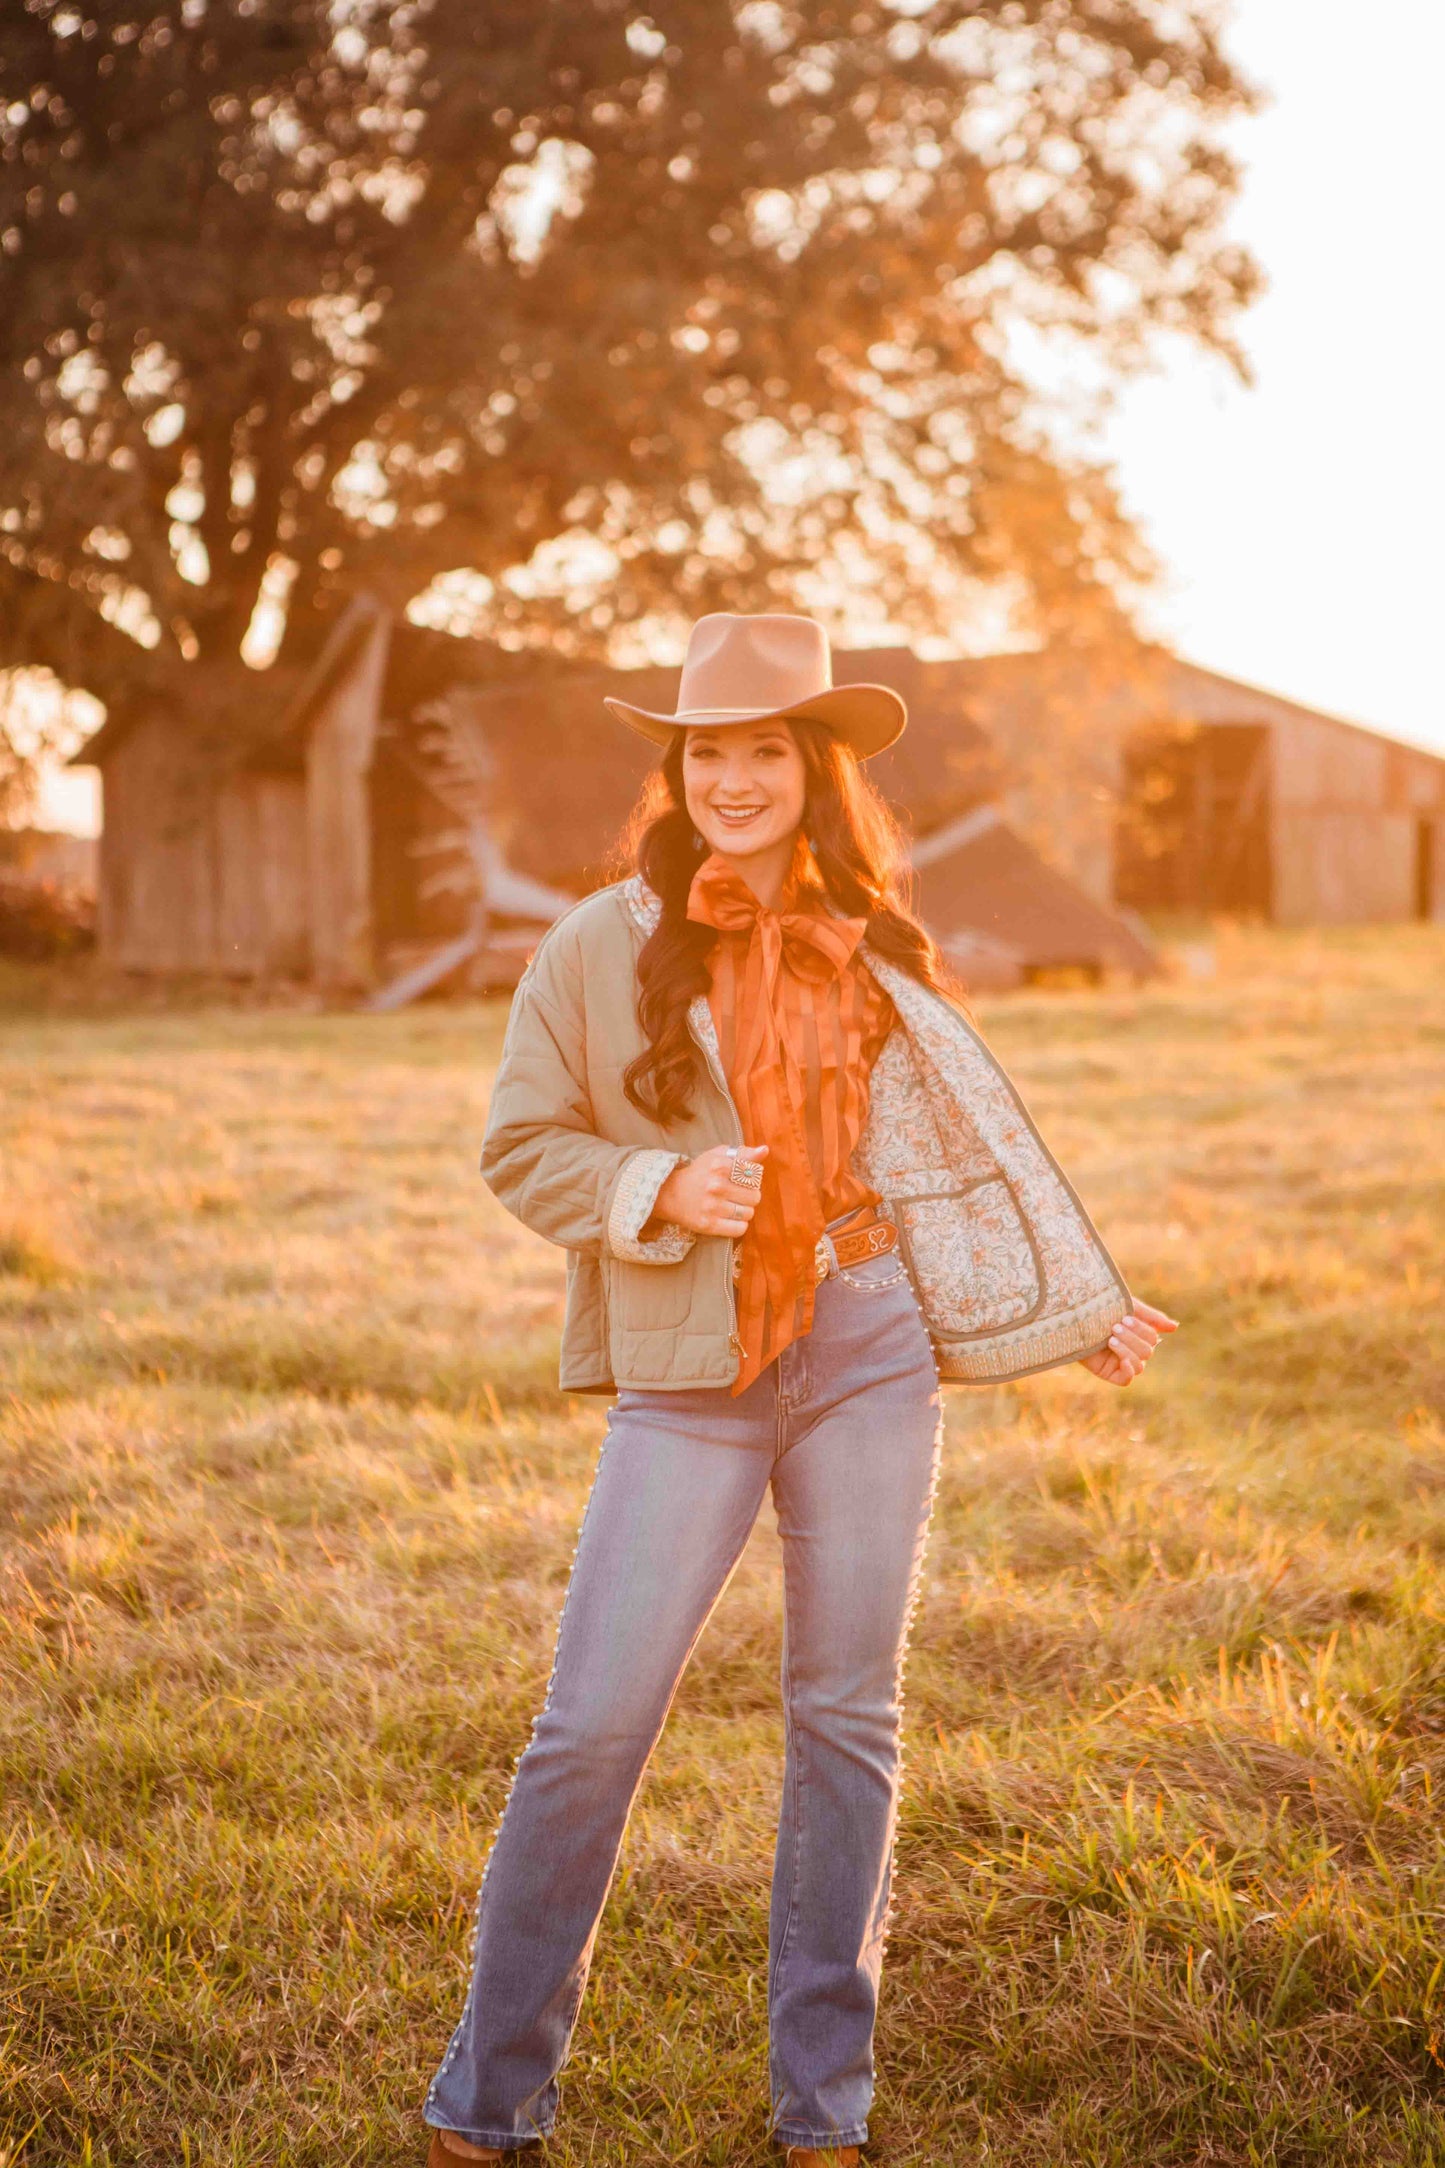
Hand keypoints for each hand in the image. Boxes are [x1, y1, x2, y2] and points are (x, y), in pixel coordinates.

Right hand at [648, 1144, 769, 1237]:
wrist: (671, 1193)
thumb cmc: (700, 1173)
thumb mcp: (718, 1156)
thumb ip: (743, 1153)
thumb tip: (765, 1150)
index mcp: (720, 1166)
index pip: (755, 1176)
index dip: (752, 1180)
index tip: (742, 1180)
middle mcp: (716, 1186)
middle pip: (755, 1197)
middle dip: (749, 1197)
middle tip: (738, 1195)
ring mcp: (712, 1207)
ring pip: (748, 1214)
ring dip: (744, 1212)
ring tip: (733, 1207)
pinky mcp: (708, 1225)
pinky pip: (740, 1229)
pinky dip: (739, 1225)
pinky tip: (730, 1219)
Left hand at [1078, 1298, 1177, 1386]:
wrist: (1072, 1314)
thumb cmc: (1099, 1307)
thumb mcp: (1127, 1307)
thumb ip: (1151, 1317)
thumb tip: (1176, 1327)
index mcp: (1137, 1334)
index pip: (1152, 1338)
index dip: (1141, 1330)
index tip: (1124, 1317)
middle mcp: (1131, 1349)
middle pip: (1147, 1352)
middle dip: (1132, 1338)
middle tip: (1114, 1327)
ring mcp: (1120, 1362)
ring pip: (1138, 1366)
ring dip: (1127, 1350)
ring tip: (1110, 1339)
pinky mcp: (1107, 1372)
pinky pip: (1126, 1380)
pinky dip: (1128, 1371)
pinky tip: (1122, 1361)